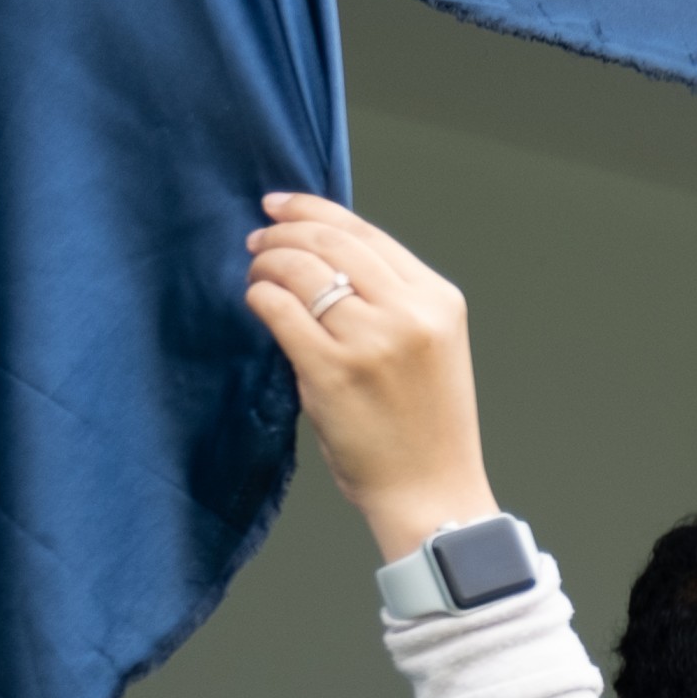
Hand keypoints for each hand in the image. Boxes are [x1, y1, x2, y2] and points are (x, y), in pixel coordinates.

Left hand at [244, 196, 492, 561]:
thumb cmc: (424, 426)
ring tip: (257, 277)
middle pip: (330, 242)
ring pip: (300, 269)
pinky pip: (279, 309)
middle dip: (282, 233)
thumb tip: (319, 256)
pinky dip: (260, 299)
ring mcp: (372, 340)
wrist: (431, 490)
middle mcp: (410, 313)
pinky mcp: (332, 370)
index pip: (366, 234)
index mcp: (439, 301)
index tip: (280, 207)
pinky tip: (259, 306)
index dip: (313, 210)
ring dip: (266, 265)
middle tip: (257, 243)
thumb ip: (391, 301)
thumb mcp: (429, 347)